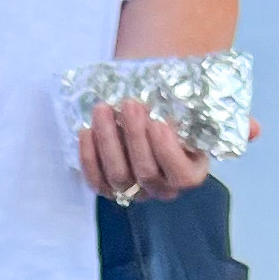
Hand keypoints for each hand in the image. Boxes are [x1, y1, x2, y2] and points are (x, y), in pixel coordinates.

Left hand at [78, 98, 210, 203]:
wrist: (143, 110)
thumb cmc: (170, 104)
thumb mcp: (183, 100)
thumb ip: (182, 101)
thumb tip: (171, 88)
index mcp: (191, 172)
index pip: (182, 175)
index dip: (168, 151)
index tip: (158, 121)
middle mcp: (164, 188)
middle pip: (147, 173)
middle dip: (136, 136)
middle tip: (130, 104)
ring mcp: (134, 191)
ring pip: (118, 175)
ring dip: (109, 140)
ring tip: (103, 108)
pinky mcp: (108, 188)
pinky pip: (96, 180)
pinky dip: (89, 157)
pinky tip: (87, 130)